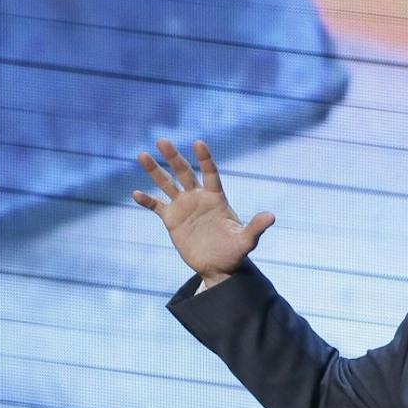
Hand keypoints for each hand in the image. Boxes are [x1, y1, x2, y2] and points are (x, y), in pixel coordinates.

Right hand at [131, 137, 274, 283]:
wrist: (218, 266)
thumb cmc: (234, 252)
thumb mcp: (246, 241)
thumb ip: (256, 227)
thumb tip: (272, 216)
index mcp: (216, 198)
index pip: (210, 173)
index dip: (204, 158)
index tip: (198, 142)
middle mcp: (198, 198)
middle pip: (184, 172)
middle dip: (174, 157)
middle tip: (163, 141)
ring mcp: (183, 207)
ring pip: (167, 184)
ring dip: (155, 171)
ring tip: (142, 155)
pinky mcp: (172, 220)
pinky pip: (156, 207)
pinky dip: (146, 201)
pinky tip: (136, 193)